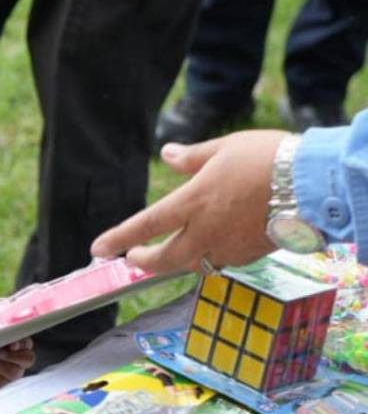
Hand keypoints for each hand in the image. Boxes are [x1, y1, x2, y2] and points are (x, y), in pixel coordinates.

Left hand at [91, 131, 287, 272]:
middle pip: (164, 259)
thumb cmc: (270, 158)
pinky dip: (210, 256)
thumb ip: (192, 158)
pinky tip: (212, 245)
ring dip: (177, 260)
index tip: (97, 249)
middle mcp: (207, 231)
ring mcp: (229, 246)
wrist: (315, 184)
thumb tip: (168, 154)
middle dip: (144, 262)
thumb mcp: (224, 149)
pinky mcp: (251, 255)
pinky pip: (221, 262)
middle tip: (132, 258)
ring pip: (193, 264)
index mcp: (193, 202)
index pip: (145, 226)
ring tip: (170, 251)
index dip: (118, 239)